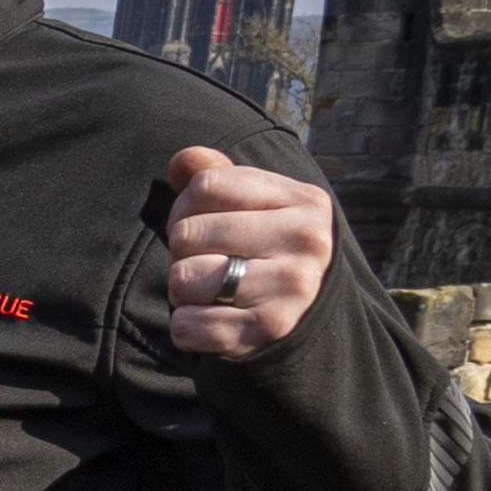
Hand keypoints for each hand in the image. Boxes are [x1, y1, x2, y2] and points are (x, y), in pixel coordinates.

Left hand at [162, 147, 333, 354]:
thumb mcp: (256, 203)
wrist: (309, 311)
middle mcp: (306, 239)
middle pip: (187, 233)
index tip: (205, 224)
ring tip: (212, 290)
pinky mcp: (271, 328)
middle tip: (209, 262)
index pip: (206, 186)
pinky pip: (187, 326)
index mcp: (304, 200)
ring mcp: (292, 286)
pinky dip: (187, 328)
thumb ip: (215, 174)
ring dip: (183, 290)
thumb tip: (182, 161)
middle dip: (183, 252)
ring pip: (183, 279)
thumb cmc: (267, 246)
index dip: (186, 207)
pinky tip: (213, 318)